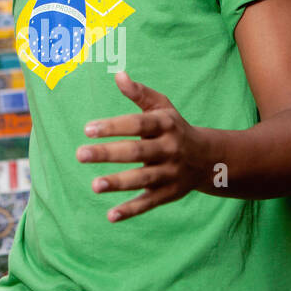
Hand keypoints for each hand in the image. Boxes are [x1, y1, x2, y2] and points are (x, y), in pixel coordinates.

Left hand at [75, 71, 210, 222]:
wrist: (209, 158)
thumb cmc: (174, 128)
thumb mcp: (163, 108)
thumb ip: (140, 93)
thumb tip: (118, 75)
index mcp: (166, 125)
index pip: (138, 124)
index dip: (113, 126)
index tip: (87, 129)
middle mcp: (170, 149)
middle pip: (137, 152)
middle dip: (109, 154)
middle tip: (80, 154)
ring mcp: (170, 173)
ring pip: (143, 179)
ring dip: (119, 183)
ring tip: (94, 185)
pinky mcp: (170, 193)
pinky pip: (150, 202)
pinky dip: (131, 210)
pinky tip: (111, 216)